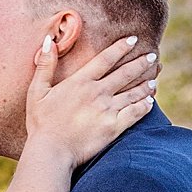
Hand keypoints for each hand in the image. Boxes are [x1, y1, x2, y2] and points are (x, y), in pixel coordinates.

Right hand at [25, 32, 158, 165]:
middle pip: (125, 73)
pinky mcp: (114, 128)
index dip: (121, 47)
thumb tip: (49, 41)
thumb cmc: (41, 123)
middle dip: (141, 63)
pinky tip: (149, 102)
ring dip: (146, 84)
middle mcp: (98, 93)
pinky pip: (135, 113)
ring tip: (154, 80)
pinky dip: (144, 106)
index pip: (106, 58)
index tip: (134, 40)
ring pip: (133, 93)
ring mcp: (108, 110)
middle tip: (152, 56)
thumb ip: (45, 65)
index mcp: (81, 82)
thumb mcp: (37, 91)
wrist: (51, 152)